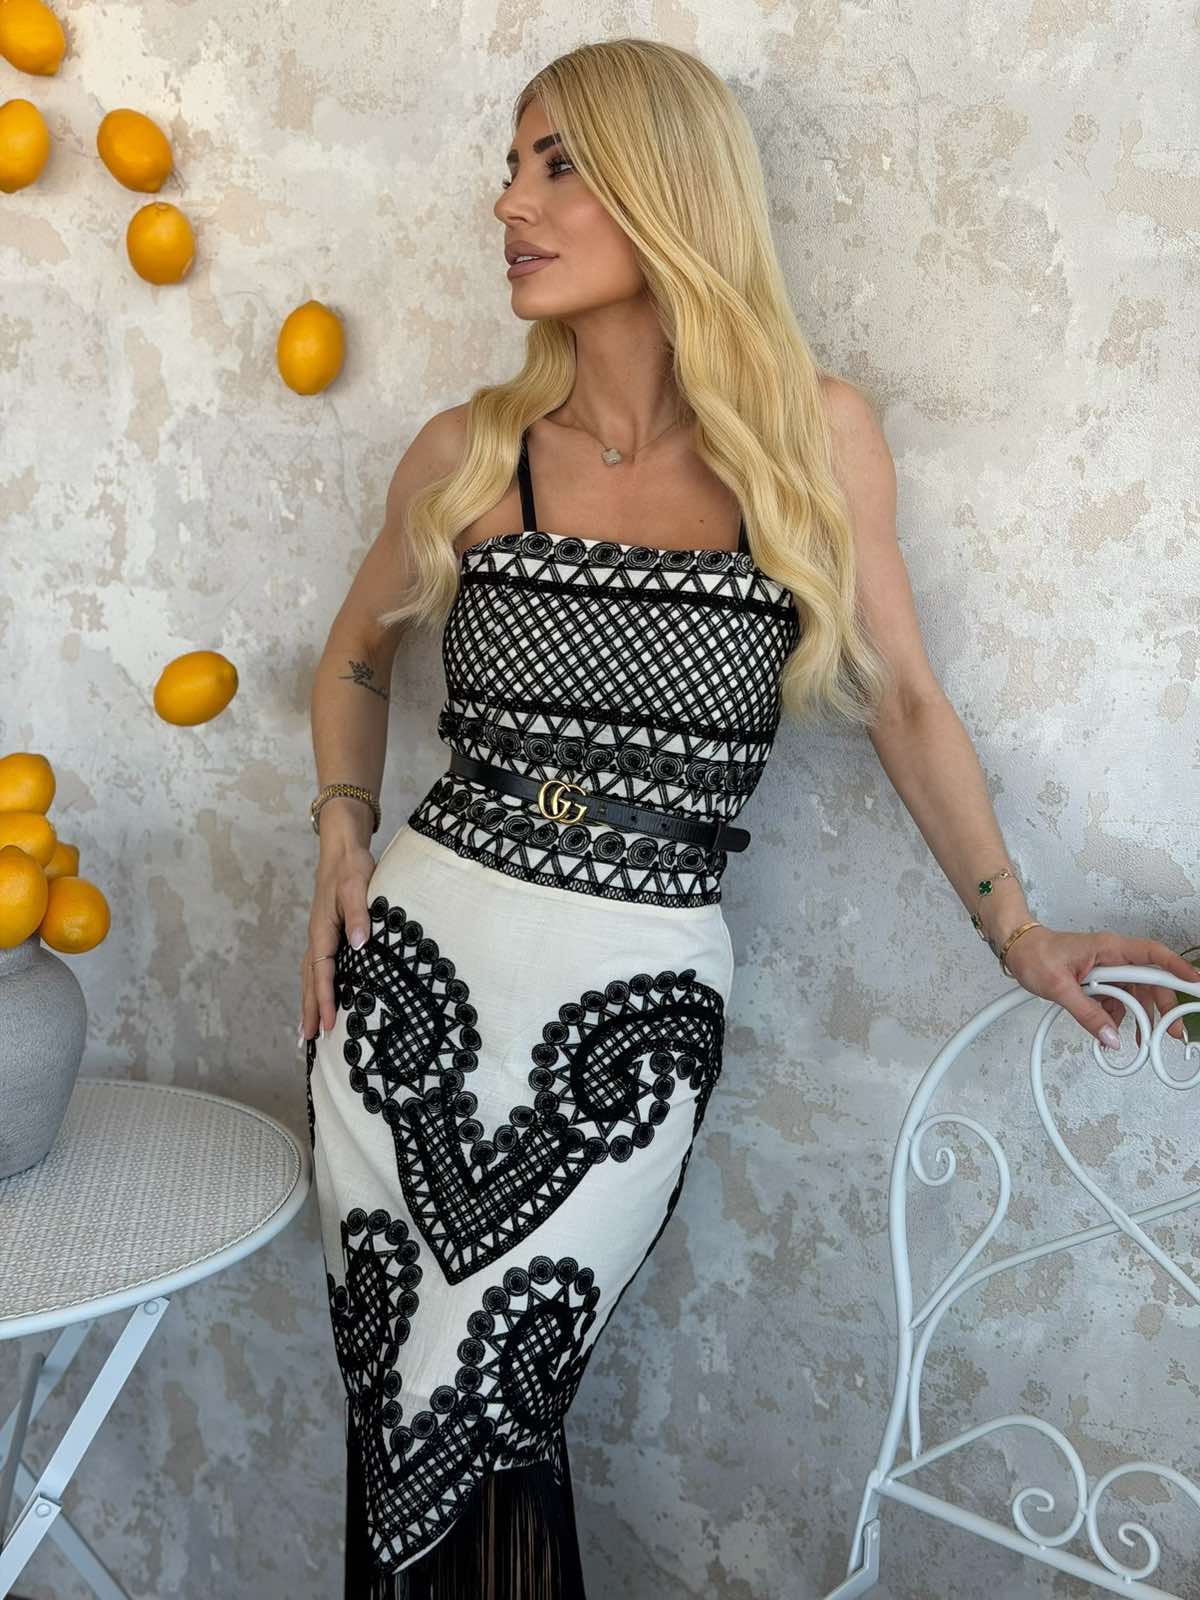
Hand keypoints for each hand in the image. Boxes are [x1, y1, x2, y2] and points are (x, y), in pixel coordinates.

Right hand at [300, 839, 375, 1042]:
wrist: (342, 849)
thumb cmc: (351, 868)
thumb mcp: (359, 887)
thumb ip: (360, 915)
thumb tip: (361, 944)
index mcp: (323, 930)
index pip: (323, 972)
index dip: (325, 999)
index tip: (327, 1024)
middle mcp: (318, 937)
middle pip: (310, 980)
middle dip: (309, 1010)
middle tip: (306, 1041)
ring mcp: (321, 936)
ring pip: (312, 976)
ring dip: (310, 1002)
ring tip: (307, 1031)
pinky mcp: (328, 934)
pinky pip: (319, 967)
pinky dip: (318, 987)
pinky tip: (322, 998)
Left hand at [1001, 925, 1199, 1049]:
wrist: (1016, 949)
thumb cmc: (1034, 955)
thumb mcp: (1058, 987)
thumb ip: (1086, 1012)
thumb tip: (1110, 1036)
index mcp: (1108, 948)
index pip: (1152, 954)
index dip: (1176, 968)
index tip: (1194, 984)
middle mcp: (1112, 957)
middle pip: (1148, 981)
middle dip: (1163, 1006)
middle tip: (1172, 1031)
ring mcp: (1107, 969)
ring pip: (1135, 993)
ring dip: (1140, 1016)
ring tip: (1142, 1039)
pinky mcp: (1099, 980)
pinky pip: (1118, 999)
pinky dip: (1118, 1016)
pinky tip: (1113, 1031)